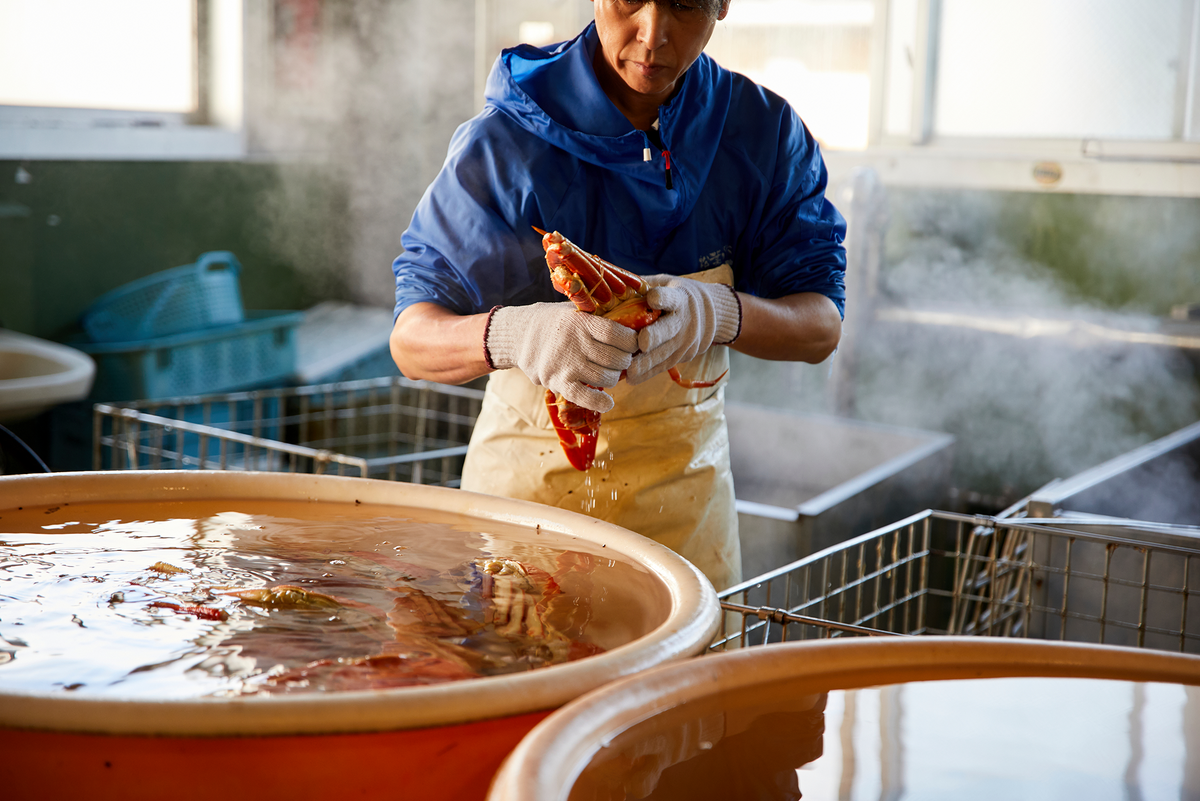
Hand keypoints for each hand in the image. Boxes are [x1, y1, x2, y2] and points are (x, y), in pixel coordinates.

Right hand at [485, 302, 637, 411]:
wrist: (520, 335)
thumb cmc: (556, 322)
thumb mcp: (575, 310)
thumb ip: (600, 315)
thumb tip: (637, 319)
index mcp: (581, 322)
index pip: (617, 334)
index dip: (631, 341)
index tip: (634, 343)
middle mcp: (575, 343)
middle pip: (616, 358)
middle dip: (625, 360)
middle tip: (621, 358)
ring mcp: (566, 364)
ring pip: (607, 378)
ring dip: (614, 377)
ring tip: (609, 371)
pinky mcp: (558, 382)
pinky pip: (586, 397)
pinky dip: (600, 402)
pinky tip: (608, 402)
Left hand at [625, 276, 741, 384]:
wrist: (711, 314)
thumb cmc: (678, 296)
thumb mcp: (666, 283)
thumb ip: (644, 284)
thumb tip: (612, 283)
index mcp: (679, 298)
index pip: (671, 297)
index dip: (662, 298)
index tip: (652, 299)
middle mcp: (685, 320)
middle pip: (669, 329)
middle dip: (655, 336)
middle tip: (641, 343)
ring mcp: (686, 341)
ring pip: (665, 353)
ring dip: (646, 363)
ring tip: (628, 371)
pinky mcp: (684, 356)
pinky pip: (664, 366)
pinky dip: (648, 373)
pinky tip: (631, 379)